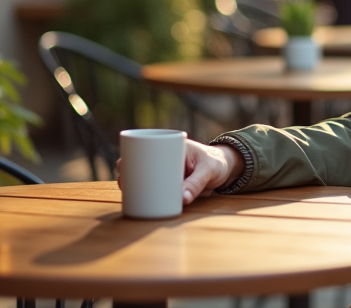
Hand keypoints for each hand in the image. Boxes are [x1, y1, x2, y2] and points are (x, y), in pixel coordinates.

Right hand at [115, 139, 243, 205]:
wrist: (228, 169)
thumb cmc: (217, 163)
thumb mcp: (208, 171)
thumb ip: (197, 184)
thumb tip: (182, 200)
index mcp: (172, 147)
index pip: (145, 148)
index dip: (130, 157)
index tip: (123, 167)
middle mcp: (166, 159)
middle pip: (140, 165)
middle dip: (128, 174)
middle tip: (124, 185)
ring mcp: (167, 173)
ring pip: (145, 178)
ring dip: (135, 186)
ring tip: (128, 195)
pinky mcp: (172, 186)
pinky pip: (155, 189)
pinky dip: (145, 194)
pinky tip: (136, 203)